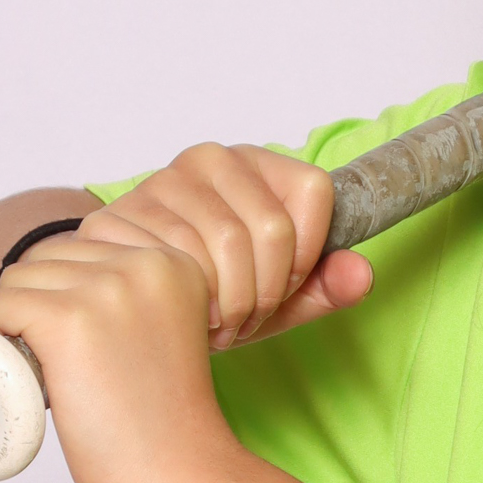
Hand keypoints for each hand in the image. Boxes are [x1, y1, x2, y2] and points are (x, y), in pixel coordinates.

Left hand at [0, 230, 240, 482]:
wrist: (180, 475)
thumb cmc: (169, 424)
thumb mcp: (167, 332)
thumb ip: (136, 299)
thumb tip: (63, 282)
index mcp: (173, 261)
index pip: (87, 245)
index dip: (67, 289)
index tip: (77, 341)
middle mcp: (144, 263)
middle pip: (50, 256)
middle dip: (41, 303)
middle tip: (56, 362)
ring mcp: (105, 288)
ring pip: (19, 278)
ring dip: (16, 320)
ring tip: (40, 367)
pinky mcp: (68, 319)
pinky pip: (1, 305)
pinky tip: (15, 367)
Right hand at [75, 144, 373, 350]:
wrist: (134, 294)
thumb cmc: (216, 291)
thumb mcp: (282, 297)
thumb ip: (327, 286)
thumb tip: (361, 274)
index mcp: (257, 163)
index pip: (314, 190)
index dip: (307, 254)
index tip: (286, 286)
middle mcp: (210, 158)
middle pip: (273, 227)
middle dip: (268, 292)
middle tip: (249, 320)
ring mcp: (161, 182)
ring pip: (227, 247)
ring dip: (231, 305)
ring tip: (221, 323)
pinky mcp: (121, 214)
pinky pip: (178, 261)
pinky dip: (193, 302)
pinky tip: (188, 315)